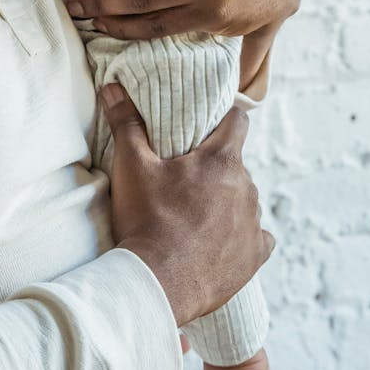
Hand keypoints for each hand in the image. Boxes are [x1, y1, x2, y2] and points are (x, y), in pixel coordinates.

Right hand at [101, 84, 273, 325]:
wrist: (157, 283)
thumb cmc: (146, 219)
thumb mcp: (131, 166)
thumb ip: (126, 122)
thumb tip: (112, 86)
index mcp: (222, 160)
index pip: (238, 121)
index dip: (223, 119)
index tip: (205, 127)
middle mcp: (247, 187)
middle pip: (236, 164)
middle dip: (214, 167)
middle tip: (183, 178)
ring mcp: (254, 223)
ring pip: (244, 199)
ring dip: (226, 201)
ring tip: (193, 214)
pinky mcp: (255, 256)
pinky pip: (257, 237)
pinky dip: (241, 236)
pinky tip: (218, 241)